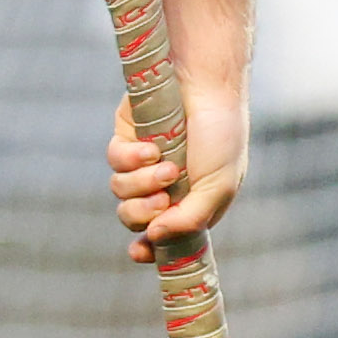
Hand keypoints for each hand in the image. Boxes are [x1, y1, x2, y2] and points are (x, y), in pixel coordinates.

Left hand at [108, 74, 246, 254]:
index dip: (147, 248)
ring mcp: (143, 162)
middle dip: (143, 213)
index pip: (160, 236)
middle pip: (132, 217)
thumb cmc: (222, 135)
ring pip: (121, 191)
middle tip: (164, 198)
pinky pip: (115, 160)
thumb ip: (189, 220)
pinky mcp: (127, 137)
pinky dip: (131, 159)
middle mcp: (162, 185)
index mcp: (188, 202)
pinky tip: (151, 149)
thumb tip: (154, 237)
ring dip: (143, 184)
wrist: (208, 86)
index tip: (139, 251)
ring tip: (167, 166)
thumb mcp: (218, 187)